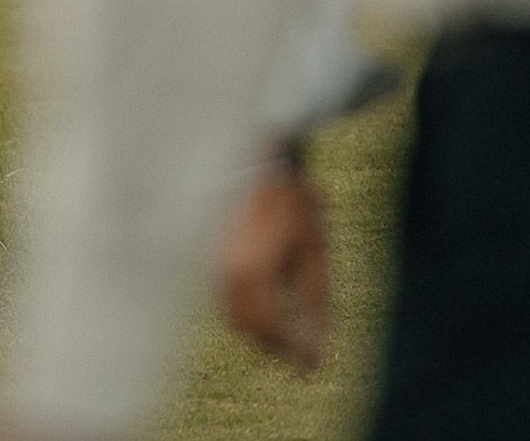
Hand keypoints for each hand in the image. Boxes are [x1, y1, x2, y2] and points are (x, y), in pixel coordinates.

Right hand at [218, 142, 329, 371]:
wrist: (256, 162)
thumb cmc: (291, 202)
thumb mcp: (314, 251)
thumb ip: (317, 300)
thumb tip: (320, 342)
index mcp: (255, 274)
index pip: (271, 329)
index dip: (293, 351)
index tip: (311, 367)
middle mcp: (227, 273)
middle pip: (246, 327)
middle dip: (273, 344)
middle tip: (299, 352)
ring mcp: (214, 263)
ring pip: (231, 313)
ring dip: (256, 328)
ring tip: (285, 330)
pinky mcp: (210, 255)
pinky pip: (224, 295)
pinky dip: (244, 309)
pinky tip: (265, 302)